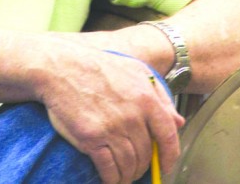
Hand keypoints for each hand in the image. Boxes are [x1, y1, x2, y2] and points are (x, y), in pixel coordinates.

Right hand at [40, 49, 182, 183]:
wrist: (61, 68)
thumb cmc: (98, 67)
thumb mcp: (136, 71)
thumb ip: (160, 96)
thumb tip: (178, 122)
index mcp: (146, 98)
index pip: (168, 136)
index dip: (170, 156)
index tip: (166, 167)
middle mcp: (132, 116)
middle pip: (146, 154)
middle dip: (143, 167)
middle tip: (137, 169)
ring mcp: (111, 128)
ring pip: (129, 165)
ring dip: (128, 176)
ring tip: (124, 176)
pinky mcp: (91, 139)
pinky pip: (109, 169)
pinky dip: (112, 179)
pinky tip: (111, 179)